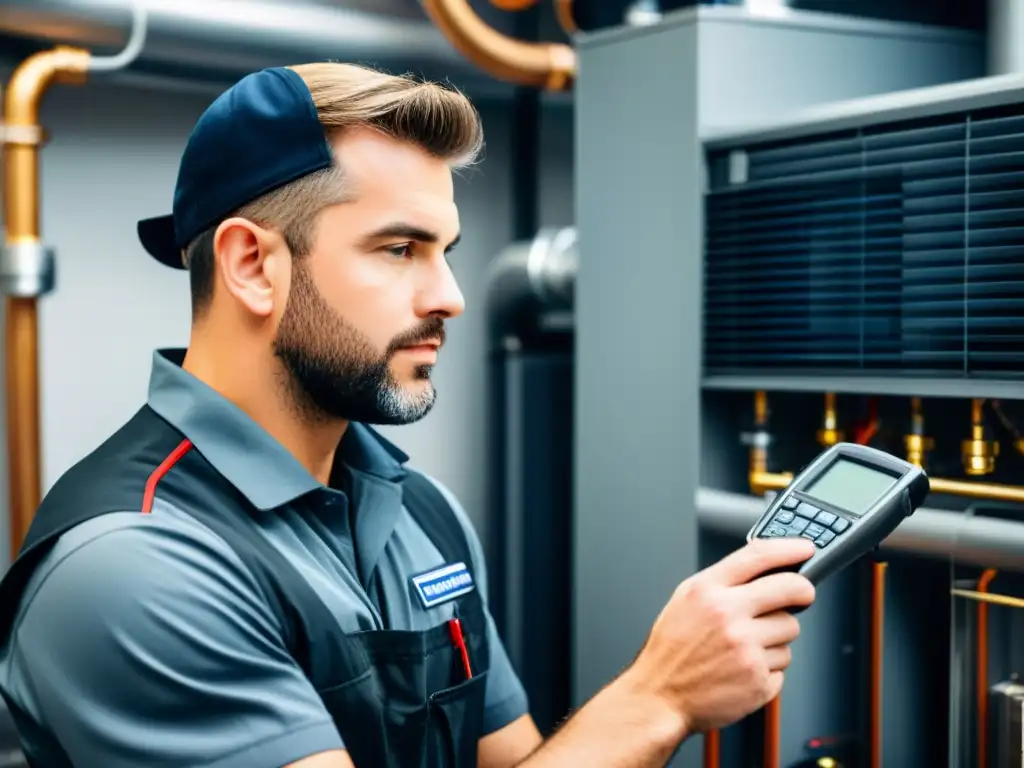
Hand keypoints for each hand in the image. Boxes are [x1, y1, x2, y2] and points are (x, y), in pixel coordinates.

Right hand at [627, 537, 815, 734]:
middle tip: (800, 596)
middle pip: (791, 589)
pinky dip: (769, 667)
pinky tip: (743, 668)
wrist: (659, 696)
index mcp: (707, 590)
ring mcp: (745, 649)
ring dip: (776, 637)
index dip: (790, 548)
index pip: (759, 556)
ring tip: (746, 646)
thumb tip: (763, 568)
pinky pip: (783, 665)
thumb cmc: (672, 650)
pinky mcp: (758, 680)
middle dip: (802, 591)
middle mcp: (727, 616)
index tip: (805, 549)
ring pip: (790, 630)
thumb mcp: (686, 600)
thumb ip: (722, 581)